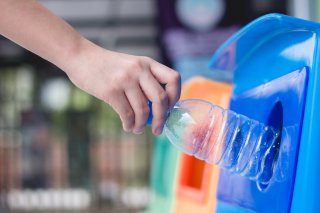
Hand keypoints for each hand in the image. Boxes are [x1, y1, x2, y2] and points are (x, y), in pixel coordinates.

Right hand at [65, 39, 180, 134]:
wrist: (81, 57)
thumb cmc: (107, 66)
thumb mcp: (131, 65)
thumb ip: (145, 81)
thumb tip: (157, 111)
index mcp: (147, 63)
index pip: (173, 78)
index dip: (175, 96)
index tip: (168, 108)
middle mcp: (139, 69)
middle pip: (160, 99)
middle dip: (161, 119)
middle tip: (158, 130)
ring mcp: (125, 79)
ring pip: (142, 110)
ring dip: (141, 125)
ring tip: (137, 129)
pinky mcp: (111, 90)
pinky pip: (126, 114)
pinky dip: (129, 124)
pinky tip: (128, 127)